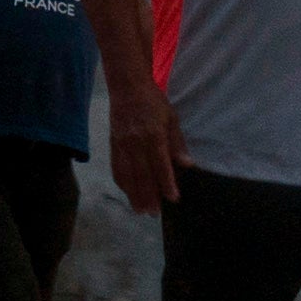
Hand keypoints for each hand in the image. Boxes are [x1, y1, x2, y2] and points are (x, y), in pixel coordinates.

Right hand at [109, 93, 184, 212]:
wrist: (127, 87)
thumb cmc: (154, 102)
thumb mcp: (172, 119)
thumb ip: (177, 143)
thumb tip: (187, 165)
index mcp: (153, 135)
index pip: (160, 165)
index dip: (166, 183)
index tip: (173, 199)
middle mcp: (135, 142)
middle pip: (142, 174)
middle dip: (148, 196)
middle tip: (154, 214)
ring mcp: (121, 144)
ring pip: (127, 175)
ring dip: (133, 194)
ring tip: (140, 210)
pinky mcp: (113, 144)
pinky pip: (116, 168)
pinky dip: (122, 183)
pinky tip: (127, 193)